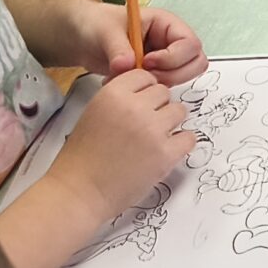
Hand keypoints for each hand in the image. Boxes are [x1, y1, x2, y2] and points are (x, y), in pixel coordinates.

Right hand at [56, 69, 195, 218]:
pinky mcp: (166, 153)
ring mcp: (153, 130)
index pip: (144, 76)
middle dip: (157, 107)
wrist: (79, 191)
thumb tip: (147, 94)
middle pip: (164, 93)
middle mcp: (135, 107)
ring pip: (180, 111)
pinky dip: (180, 144)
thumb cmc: (82, 156)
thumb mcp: (94, 113)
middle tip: (144, 126)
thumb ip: (120, 100)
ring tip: (153, 140)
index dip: (143, 91)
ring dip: (170, 123)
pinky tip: (165, 152)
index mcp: (113, 93)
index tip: (139, 104)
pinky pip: (189, 138)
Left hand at [63, 0, 205, 83]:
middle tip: (146, 76)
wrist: (80, 38)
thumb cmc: (95, 24)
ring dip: (162, 84)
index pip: (190, 44)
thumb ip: (117, 48)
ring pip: (184, 77)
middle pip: (196, 62)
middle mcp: (171, 41)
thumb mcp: (104, 31)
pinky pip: (165, 86)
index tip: (147, 61)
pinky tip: (127, 86)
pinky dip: (149, 91)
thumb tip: (127, 66)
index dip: (173, 57)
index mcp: (166, 24)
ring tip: (134, 81)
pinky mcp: (155, 74)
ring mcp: (165, 59)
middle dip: (173, 74)